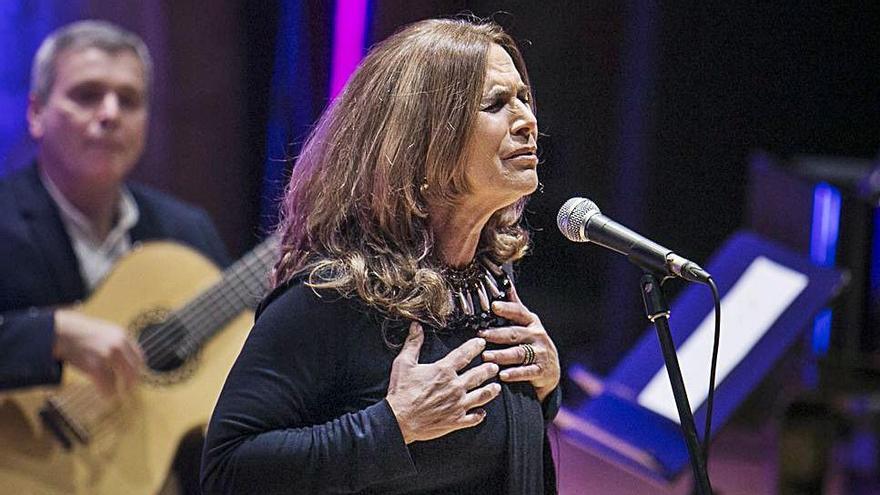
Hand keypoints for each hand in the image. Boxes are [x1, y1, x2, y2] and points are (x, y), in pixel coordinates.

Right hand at [52, 309, 144, 395]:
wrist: (60, 331)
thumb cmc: (78, 332)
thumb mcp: (103, 331)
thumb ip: (116, 342)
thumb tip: (124, 360)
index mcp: (123, 335)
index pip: (139, 357)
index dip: (138, 370)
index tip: (135, 377)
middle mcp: (119, 344)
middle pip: (134, 369)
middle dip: (132, 382)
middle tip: (128, 390)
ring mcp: (109, 355)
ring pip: (123, 379)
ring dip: (119, 389)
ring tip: (115, 394)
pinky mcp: (97, 366)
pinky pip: (108, 385)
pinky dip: (107, 392)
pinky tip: (105, 395)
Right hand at [386, 322, 500, 443]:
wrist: (399, 420)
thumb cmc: (401, 392)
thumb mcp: (403, 363)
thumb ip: (413, 343)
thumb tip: (416, 327)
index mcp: (443, 371)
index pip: (464, 354)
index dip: (474, 346)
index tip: (481, 342)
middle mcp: (455, 386)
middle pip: (478, 375)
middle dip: (488, 369)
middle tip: (494, 365)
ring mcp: (458, 405)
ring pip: (481, 395)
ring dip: (490, 390)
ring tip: (496, 386)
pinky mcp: (456, 420)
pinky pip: (473, 418)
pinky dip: (479, 415)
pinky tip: (482, 412)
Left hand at [479, 284, 559, 401]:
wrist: (550, 369)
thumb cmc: (533, 342)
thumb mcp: (527, 323)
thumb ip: (515, 306)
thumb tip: (505, 283)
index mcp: (531, 322)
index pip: (519, 312)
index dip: (507, 309)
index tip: (493, 306)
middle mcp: (537, 335)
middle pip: (515, 334)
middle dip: (497, 334)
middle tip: (481, 335)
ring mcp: (540, 353)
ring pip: (519, 353)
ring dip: (501, 355)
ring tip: (486, 356)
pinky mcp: (541, 370)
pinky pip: (526, 372)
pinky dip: (514, 373)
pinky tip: (502, 375)